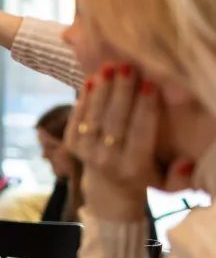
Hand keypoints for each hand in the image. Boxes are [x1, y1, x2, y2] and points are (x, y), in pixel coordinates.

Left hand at [64, 64, 193, 221]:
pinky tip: (91, 81)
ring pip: (94, 118)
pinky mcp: (71, 146)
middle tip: (127, 67)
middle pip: (115, 122)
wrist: (109, 190)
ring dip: (101, 91)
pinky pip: (76, 119)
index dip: (145, 108)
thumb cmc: (144, 175)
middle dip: (121, 92)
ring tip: (108, 68)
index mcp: (133, 168)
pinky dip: (83, 99)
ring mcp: (86, 153)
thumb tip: (185, 161)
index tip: (150, 84)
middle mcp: (107, 161)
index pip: (140, 133)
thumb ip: (179, 174)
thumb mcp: (165, 182)